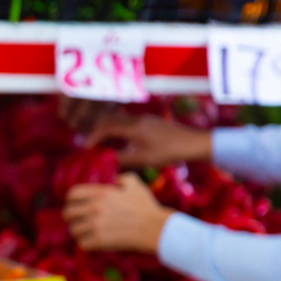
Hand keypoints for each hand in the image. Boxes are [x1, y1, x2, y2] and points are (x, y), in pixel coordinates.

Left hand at [64, 175, 171, 253]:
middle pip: (68, 213)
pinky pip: (82, 243)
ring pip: (73, 230)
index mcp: (101, 193)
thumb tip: (110, 178)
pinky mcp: (100, 240)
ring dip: (79, 232)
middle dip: (72, 218)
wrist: (156, 228)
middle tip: (79, 221)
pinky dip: (86, 244)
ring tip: (86, 233)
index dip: (71, 200)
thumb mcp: (134, 184)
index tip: (74, 205)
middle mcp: (95, 208)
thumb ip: (119, 178)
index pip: (72, 194)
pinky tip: (93, 242)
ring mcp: (96, 225)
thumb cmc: (146, 207)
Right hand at [86, 114, 212, 168]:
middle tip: (91, 145)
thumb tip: (107, 162)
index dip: (93, 138)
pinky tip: (122, 142)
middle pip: (110, 120)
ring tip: (104, 144)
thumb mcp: (144, 159)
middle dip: (97, 132)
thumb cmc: (169, 152)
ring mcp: (144, 118)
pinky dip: (119, 130)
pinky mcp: (150, 121)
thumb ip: (123, 159)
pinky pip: (128, 122)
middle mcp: (136, 119)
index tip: (86, 149)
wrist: (194, 143)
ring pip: (119, 120)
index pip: (106, 128)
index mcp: (133, 127)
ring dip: (108, 130)